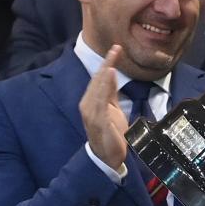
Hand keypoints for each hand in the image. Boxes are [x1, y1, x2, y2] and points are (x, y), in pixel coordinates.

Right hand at [79, 46, 128, 170]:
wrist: (107, 157)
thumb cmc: (110, 133)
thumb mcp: (113, 109)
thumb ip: (111, 94)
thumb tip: (112, 76)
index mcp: (92, 101)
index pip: (100, 79)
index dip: (107, 63)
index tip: (116, 49)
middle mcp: (88, 104)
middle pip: (98, 80)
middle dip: (107, 63)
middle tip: (116, 48)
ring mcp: (91, 112)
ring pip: (98, 87)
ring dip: (105, 72)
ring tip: (112, 57)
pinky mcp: (97, 120)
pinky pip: (101, 100)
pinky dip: (104, 87)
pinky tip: (109, 76)